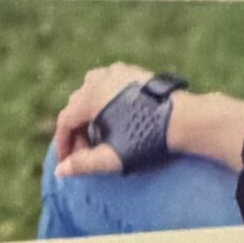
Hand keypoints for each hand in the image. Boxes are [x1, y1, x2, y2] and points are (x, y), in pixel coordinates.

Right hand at [52, 61, 148, 176]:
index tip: (67, 161)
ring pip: (89, 89)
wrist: (183, 119)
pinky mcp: (132, 72)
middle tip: (85, 152)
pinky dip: (102, 96)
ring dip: (87, 111)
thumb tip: (60, 171)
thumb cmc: (148, 139)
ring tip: (98, 132)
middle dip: (76, 131)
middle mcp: (100, 80)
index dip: (63, 144)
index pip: (65, 121)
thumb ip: (85, 163)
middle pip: (75, 105)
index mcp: (91, 98)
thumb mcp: (113, 156)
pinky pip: (106, 80)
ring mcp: (116, 72)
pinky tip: (113, 113)